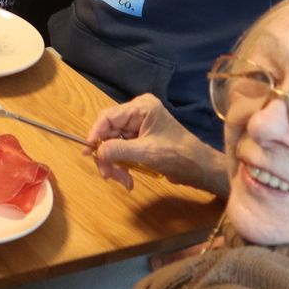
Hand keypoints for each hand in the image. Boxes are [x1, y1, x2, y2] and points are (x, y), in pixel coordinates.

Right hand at [85, 93, 229, 194]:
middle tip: (109, 176)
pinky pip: (122, 151)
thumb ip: (119, 150)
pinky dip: (122, 166)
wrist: (201, 169)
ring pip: (113, 144)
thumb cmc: (178, 156)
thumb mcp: (147, 153)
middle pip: (109, 132)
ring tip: (123, 181)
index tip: (87, 153)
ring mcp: (138, 127)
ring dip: (115, 164)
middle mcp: (137, 113)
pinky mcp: (140, 140)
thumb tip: (96, 152)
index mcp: (141, 107)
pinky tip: (128, 179)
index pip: (108, 117)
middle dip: (108, 156)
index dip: (95, 134)